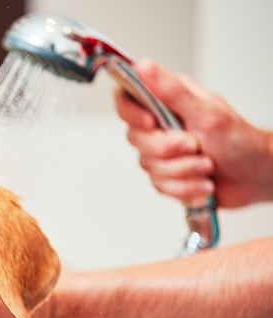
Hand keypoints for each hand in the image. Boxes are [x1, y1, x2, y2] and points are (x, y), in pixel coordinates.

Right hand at [114, 58, 272, 207]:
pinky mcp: (165, 174)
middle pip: (136, 138)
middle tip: (195, 145)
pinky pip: (159, 185)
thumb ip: (172, 91)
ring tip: (206, 165)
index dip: (130, 113)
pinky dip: (184, 187)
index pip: (126, 98)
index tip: (150, 124)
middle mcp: (160, 124)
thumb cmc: (239, 140)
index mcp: (167, 100)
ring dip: (183, 171)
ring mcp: (161, 151)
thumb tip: (145, 66)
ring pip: (148, 165)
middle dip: (168, 150)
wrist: (255, 175)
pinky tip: (202, 181)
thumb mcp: (206, 111)